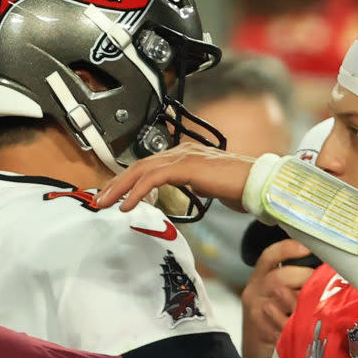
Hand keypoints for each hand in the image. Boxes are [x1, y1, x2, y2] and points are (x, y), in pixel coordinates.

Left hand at [95, 142, 256, 211]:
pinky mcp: (186, 167)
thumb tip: (184, 191)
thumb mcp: (209, 185)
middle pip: (140, 165)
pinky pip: (154, 178)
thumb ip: (193, 184)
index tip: (115, 194)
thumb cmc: (239, 185)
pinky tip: (128, 205)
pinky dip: (137, 191)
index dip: (129, 179)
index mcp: (186, 155)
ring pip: (142, 170)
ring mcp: (183, 157)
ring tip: (106, 203)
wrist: (256, 182)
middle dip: (117, 183)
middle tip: (100, 199)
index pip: (149, 165)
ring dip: (120, 187)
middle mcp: (181, 152)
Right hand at [241, 239, 314, 357]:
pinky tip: (307, 321)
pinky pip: (282, 320)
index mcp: (259, 276)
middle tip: (320, 285)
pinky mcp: (261, 329)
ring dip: (302, 298)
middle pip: (279, 276)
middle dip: (304, 277)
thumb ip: (294, 279)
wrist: (256, 349)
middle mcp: (255, 290)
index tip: (307, 247)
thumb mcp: (277, 294)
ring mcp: (256, 310)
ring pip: (280, 295)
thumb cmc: (274, 317)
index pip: (270, 255)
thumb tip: (325, 267)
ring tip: (316, 302)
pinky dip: (297, 320)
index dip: (288, 248)